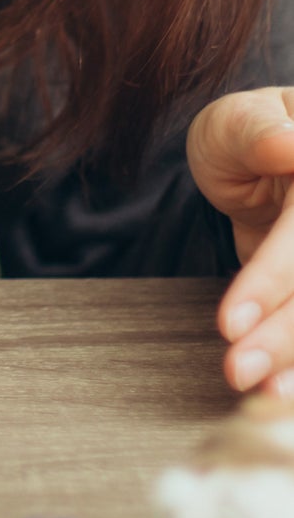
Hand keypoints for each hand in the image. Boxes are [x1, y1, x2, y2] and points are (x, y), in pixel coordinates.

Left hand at [187, 85, 293, 393]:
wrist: (262, 165)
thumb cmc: (245, 138)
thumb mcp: (238, 124)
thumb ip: (260, 133)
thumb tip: (291, 141)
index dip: (274, 280)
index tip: (229, 323)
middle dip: (286, 335)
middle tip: (237, 371)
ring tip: (264, 394)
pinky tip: (284, 389)